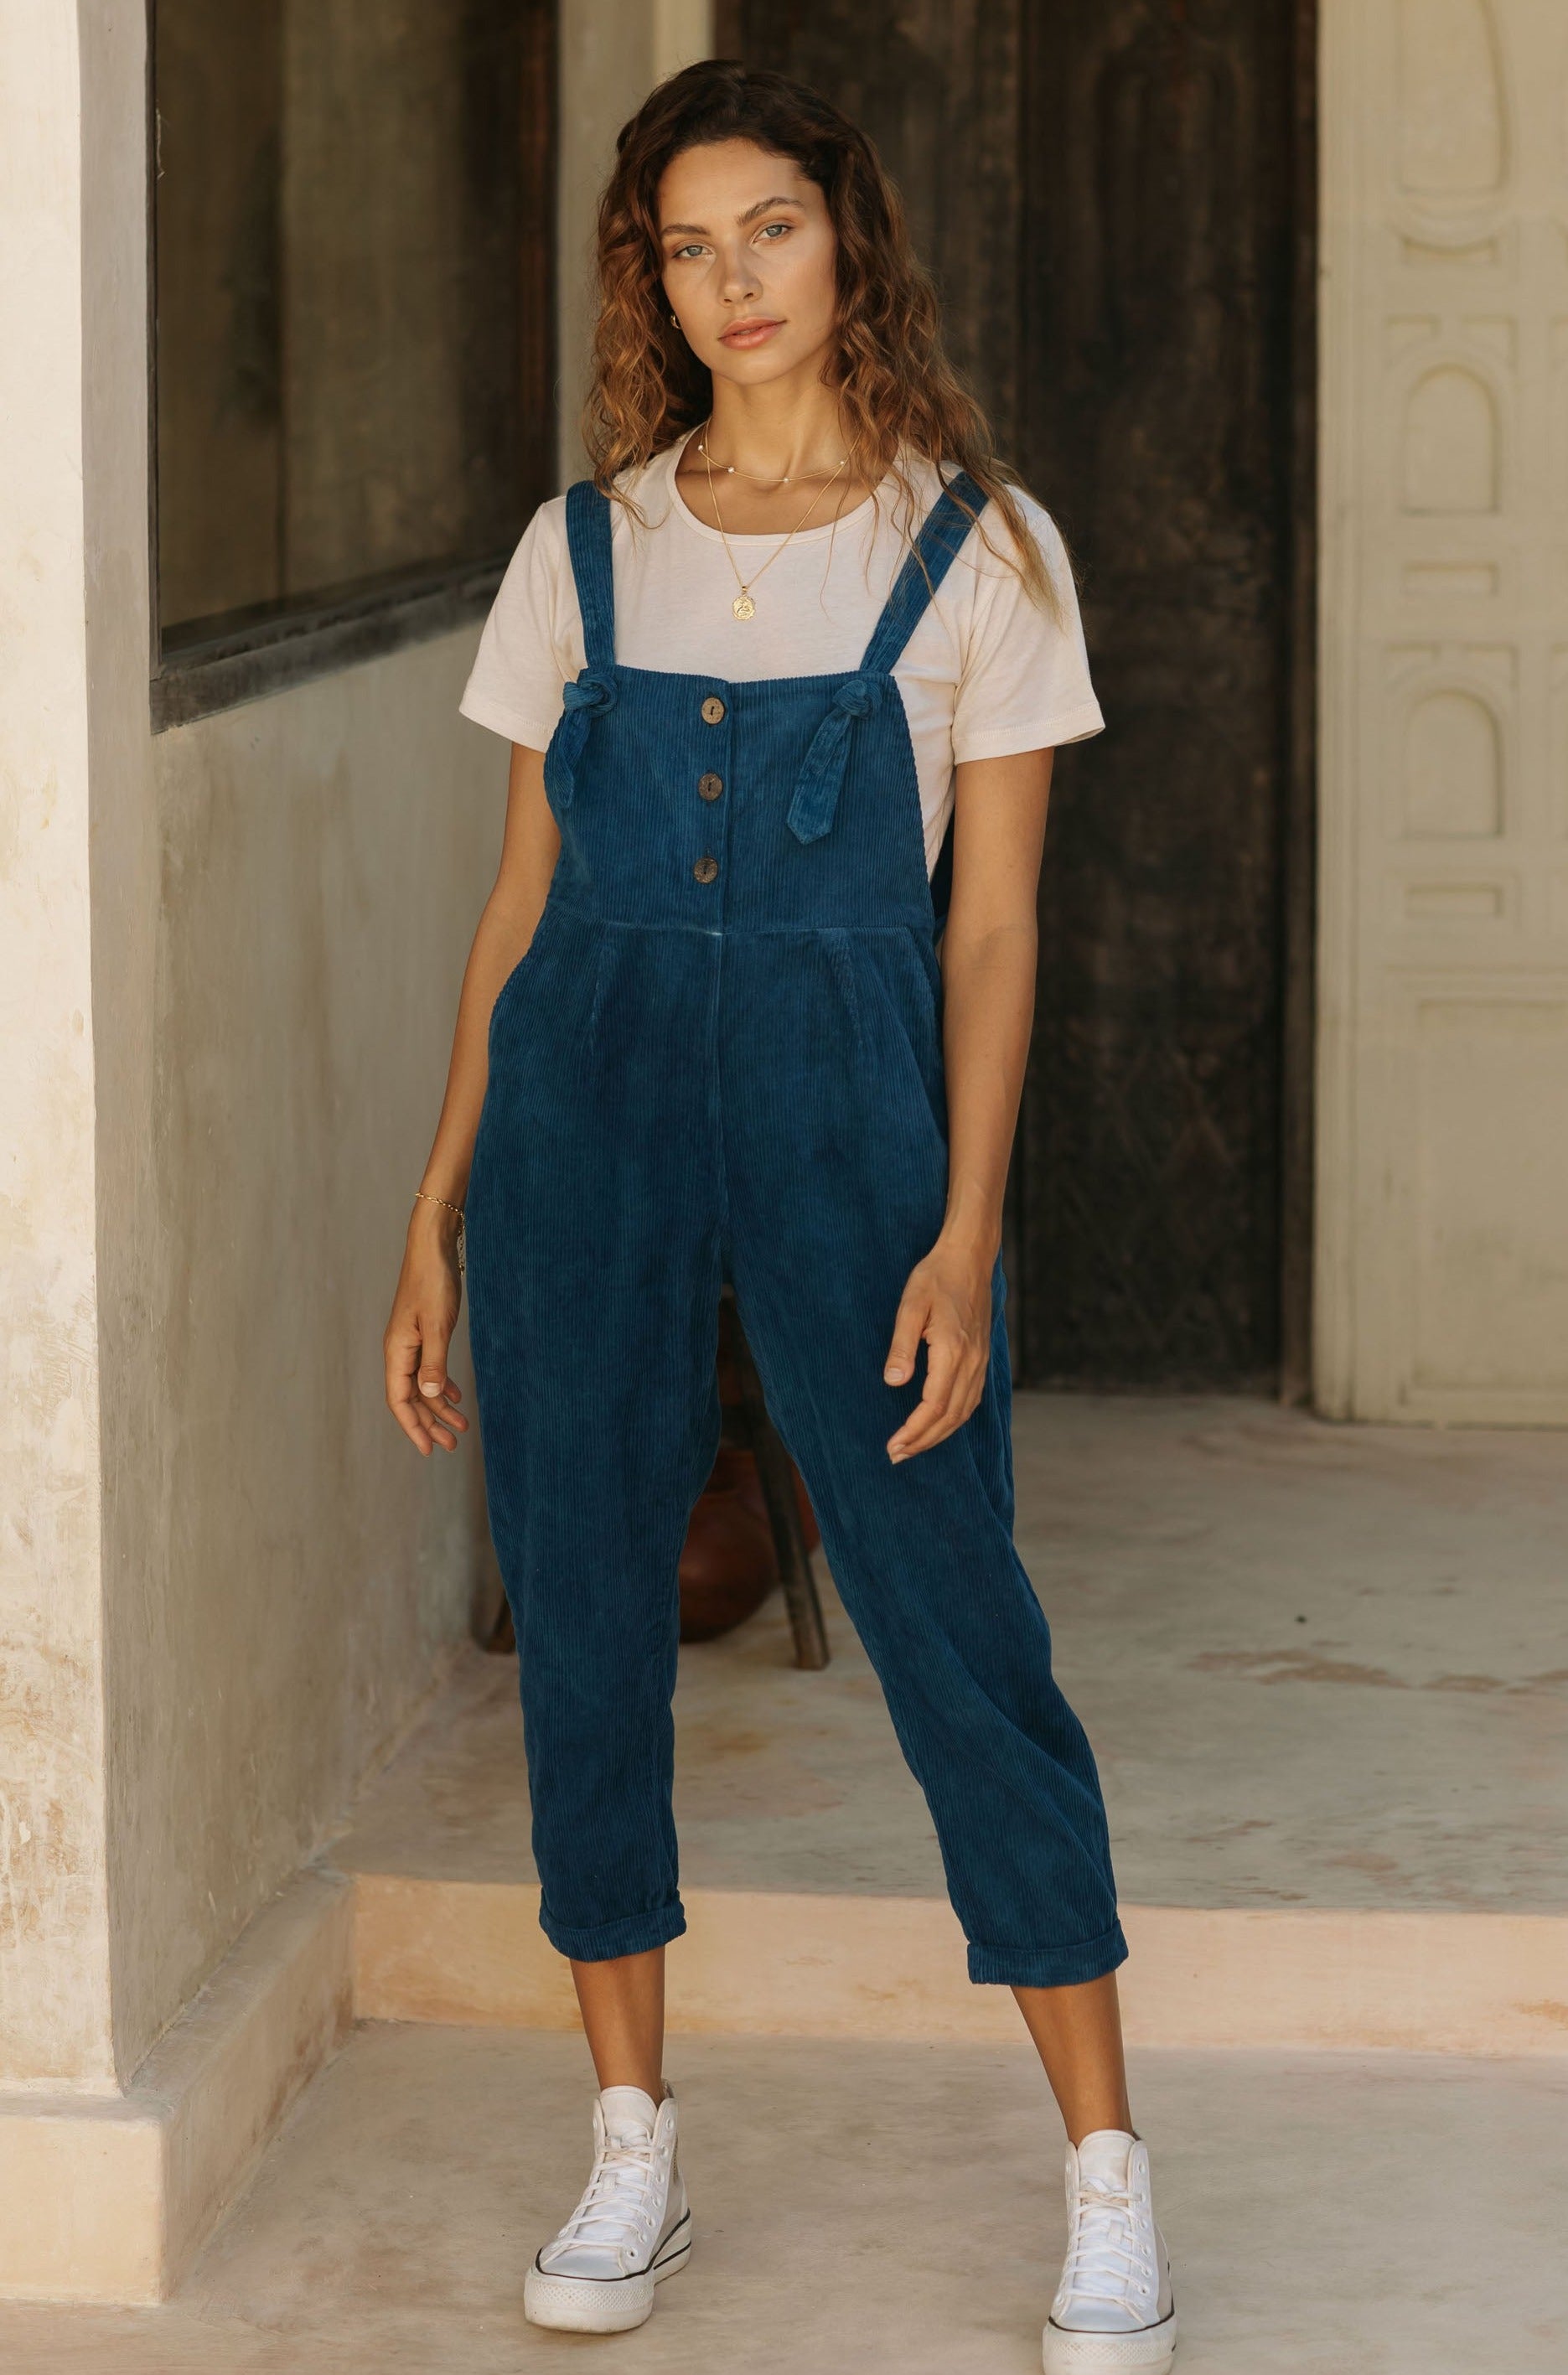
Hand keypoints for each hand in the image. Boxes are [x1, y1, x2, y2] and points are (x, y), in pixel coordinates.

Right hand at [384, 1207, 470, 1455]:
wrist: (432, 1248)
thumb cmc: (433, 1283)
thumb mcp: (437, 1325)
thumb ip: (433, 1362)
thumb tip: (429, 1396)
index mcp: (397, 1352)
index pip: (400, 1401)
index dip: (413, 1428)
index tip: (428, 1451)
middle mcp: (400, 1351)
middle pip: (411, 1398)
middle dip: (429, 1424)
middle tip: (451, 1445)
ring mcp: (411, 1343)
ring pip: (422, 1385)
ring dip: (439, 1407)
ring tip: (460, 1427)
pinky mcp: (423, 1333)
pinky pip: (429, 1369)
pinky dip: (442, 1385)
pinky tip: (457, 1396)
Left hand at [883, 1232, 994, 1461]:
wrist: (969, 1258)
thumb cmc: (935, 1278)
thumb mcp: (910, 1306)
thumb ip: (901, 1345)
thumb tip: (894, 1382)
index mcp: (953, 1351)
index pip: (935, 1405)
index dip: (914, 1431)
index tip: (893, 1445)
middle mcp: (972, 1362)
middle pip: (951, 1417)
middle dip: (923, 1441)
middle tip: (896, 1456)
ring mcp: (980, 1362)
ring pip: (964, 1412)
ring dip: (938, 1435)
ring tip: (913, 1447)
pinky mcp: (981, 1358)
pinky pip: (971, 1399)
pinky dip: (954, 1419)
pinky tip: (938, 1425)